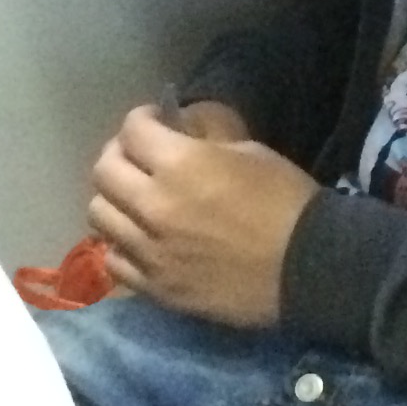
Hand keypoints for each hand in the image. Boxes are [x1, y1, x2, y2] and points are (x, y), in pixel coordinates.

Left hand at [88, 105, 318, 327]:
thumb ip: (204, 141)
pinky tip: (140, 238)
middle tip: (138, 157)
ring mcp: (149, 250)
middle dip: (119, 154)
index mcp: (181, 165)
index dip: (141, 119)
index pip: (132, 130)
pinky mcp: (154, 286)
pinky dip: (121, 244)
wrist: (306, 269)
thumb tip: (177, 133)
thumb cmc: (285, 201)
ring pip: (100, 214)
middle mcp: (154, 206)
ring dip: (114, 198)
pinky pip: (113, 260)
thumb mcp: (251, 151)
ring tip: (135, 199)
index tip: (154, 121)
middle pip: (104, 171)